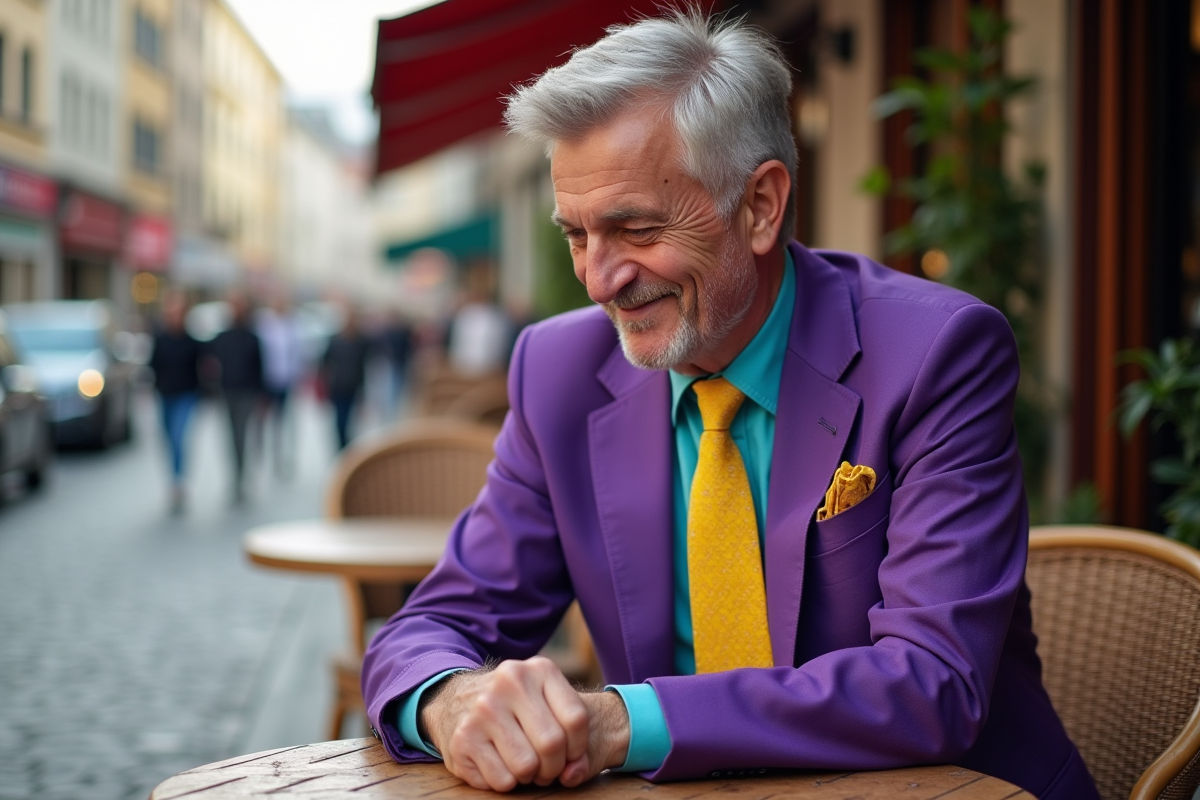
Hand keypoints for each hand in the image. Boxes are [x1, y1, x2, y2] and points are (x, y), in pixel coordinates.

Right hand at [419, 656, 628, 790]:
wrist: (455, 700)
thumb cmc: (513, 706)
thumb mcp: (544, 699)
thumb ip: (571, 733)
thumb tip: (576, 773)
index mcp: (538, 669)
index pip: (576, 719)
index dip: (578, 747)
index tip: (570, 754)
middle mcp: (510, 683)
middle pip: (552, 744)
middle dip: (554, 766)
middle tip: (546, 767)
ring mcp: (483, 710)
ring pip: (526, 766)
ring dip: (529, 776)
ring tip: (523, 764)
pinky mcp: (463, 738)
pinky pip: (502, 780)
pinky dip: (507, 782)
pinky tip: (500, 765)